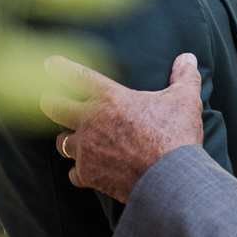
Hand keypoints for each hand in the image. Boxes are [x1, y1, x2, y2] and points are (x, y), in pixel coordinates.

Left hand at [42, 53, 203, 202]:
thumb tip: (188, 58)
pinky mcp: (89, 174)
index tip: (51, 64)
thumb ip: (184, 77)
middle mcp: (91, 121)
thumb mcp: (185, 100)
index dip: (60, 68)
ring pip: (61, 142)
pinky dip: (79, 172)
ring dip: (66, 140)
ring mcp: (87, 149)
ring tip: (71, 140)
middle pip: (54, 107)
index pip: (77, 76)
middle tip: (48, 100)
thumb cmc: (177, 136)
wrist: (171, 178)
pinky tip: (86, 171)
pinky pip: (74, 173)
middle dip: (49, 102)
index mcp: (110, 98)